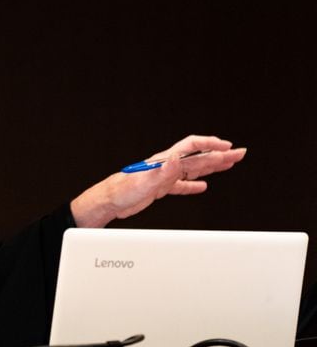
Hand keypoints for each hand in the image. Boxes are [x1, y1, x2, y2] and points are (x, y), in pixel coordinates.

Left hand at [70, 135, 246, 227]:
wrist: (108, 202)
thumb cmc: (120, 191)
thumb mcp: (144, 182)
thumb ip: (162, 171)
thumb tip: (177, 158)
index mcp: (163, 161)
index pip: (191, 147)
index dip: (209, 145)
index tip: (227, 146)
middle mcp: (165, 167)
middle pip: (197, 158)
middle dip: (219, 155)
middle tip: (239, 154)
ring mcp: (163, 177)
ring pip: (192, 170)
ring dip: (211, 167)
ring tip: (228, 164)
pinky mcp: (159, 189)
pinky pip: (181, 186)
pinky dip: (193, 186)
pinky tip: (203, 187)